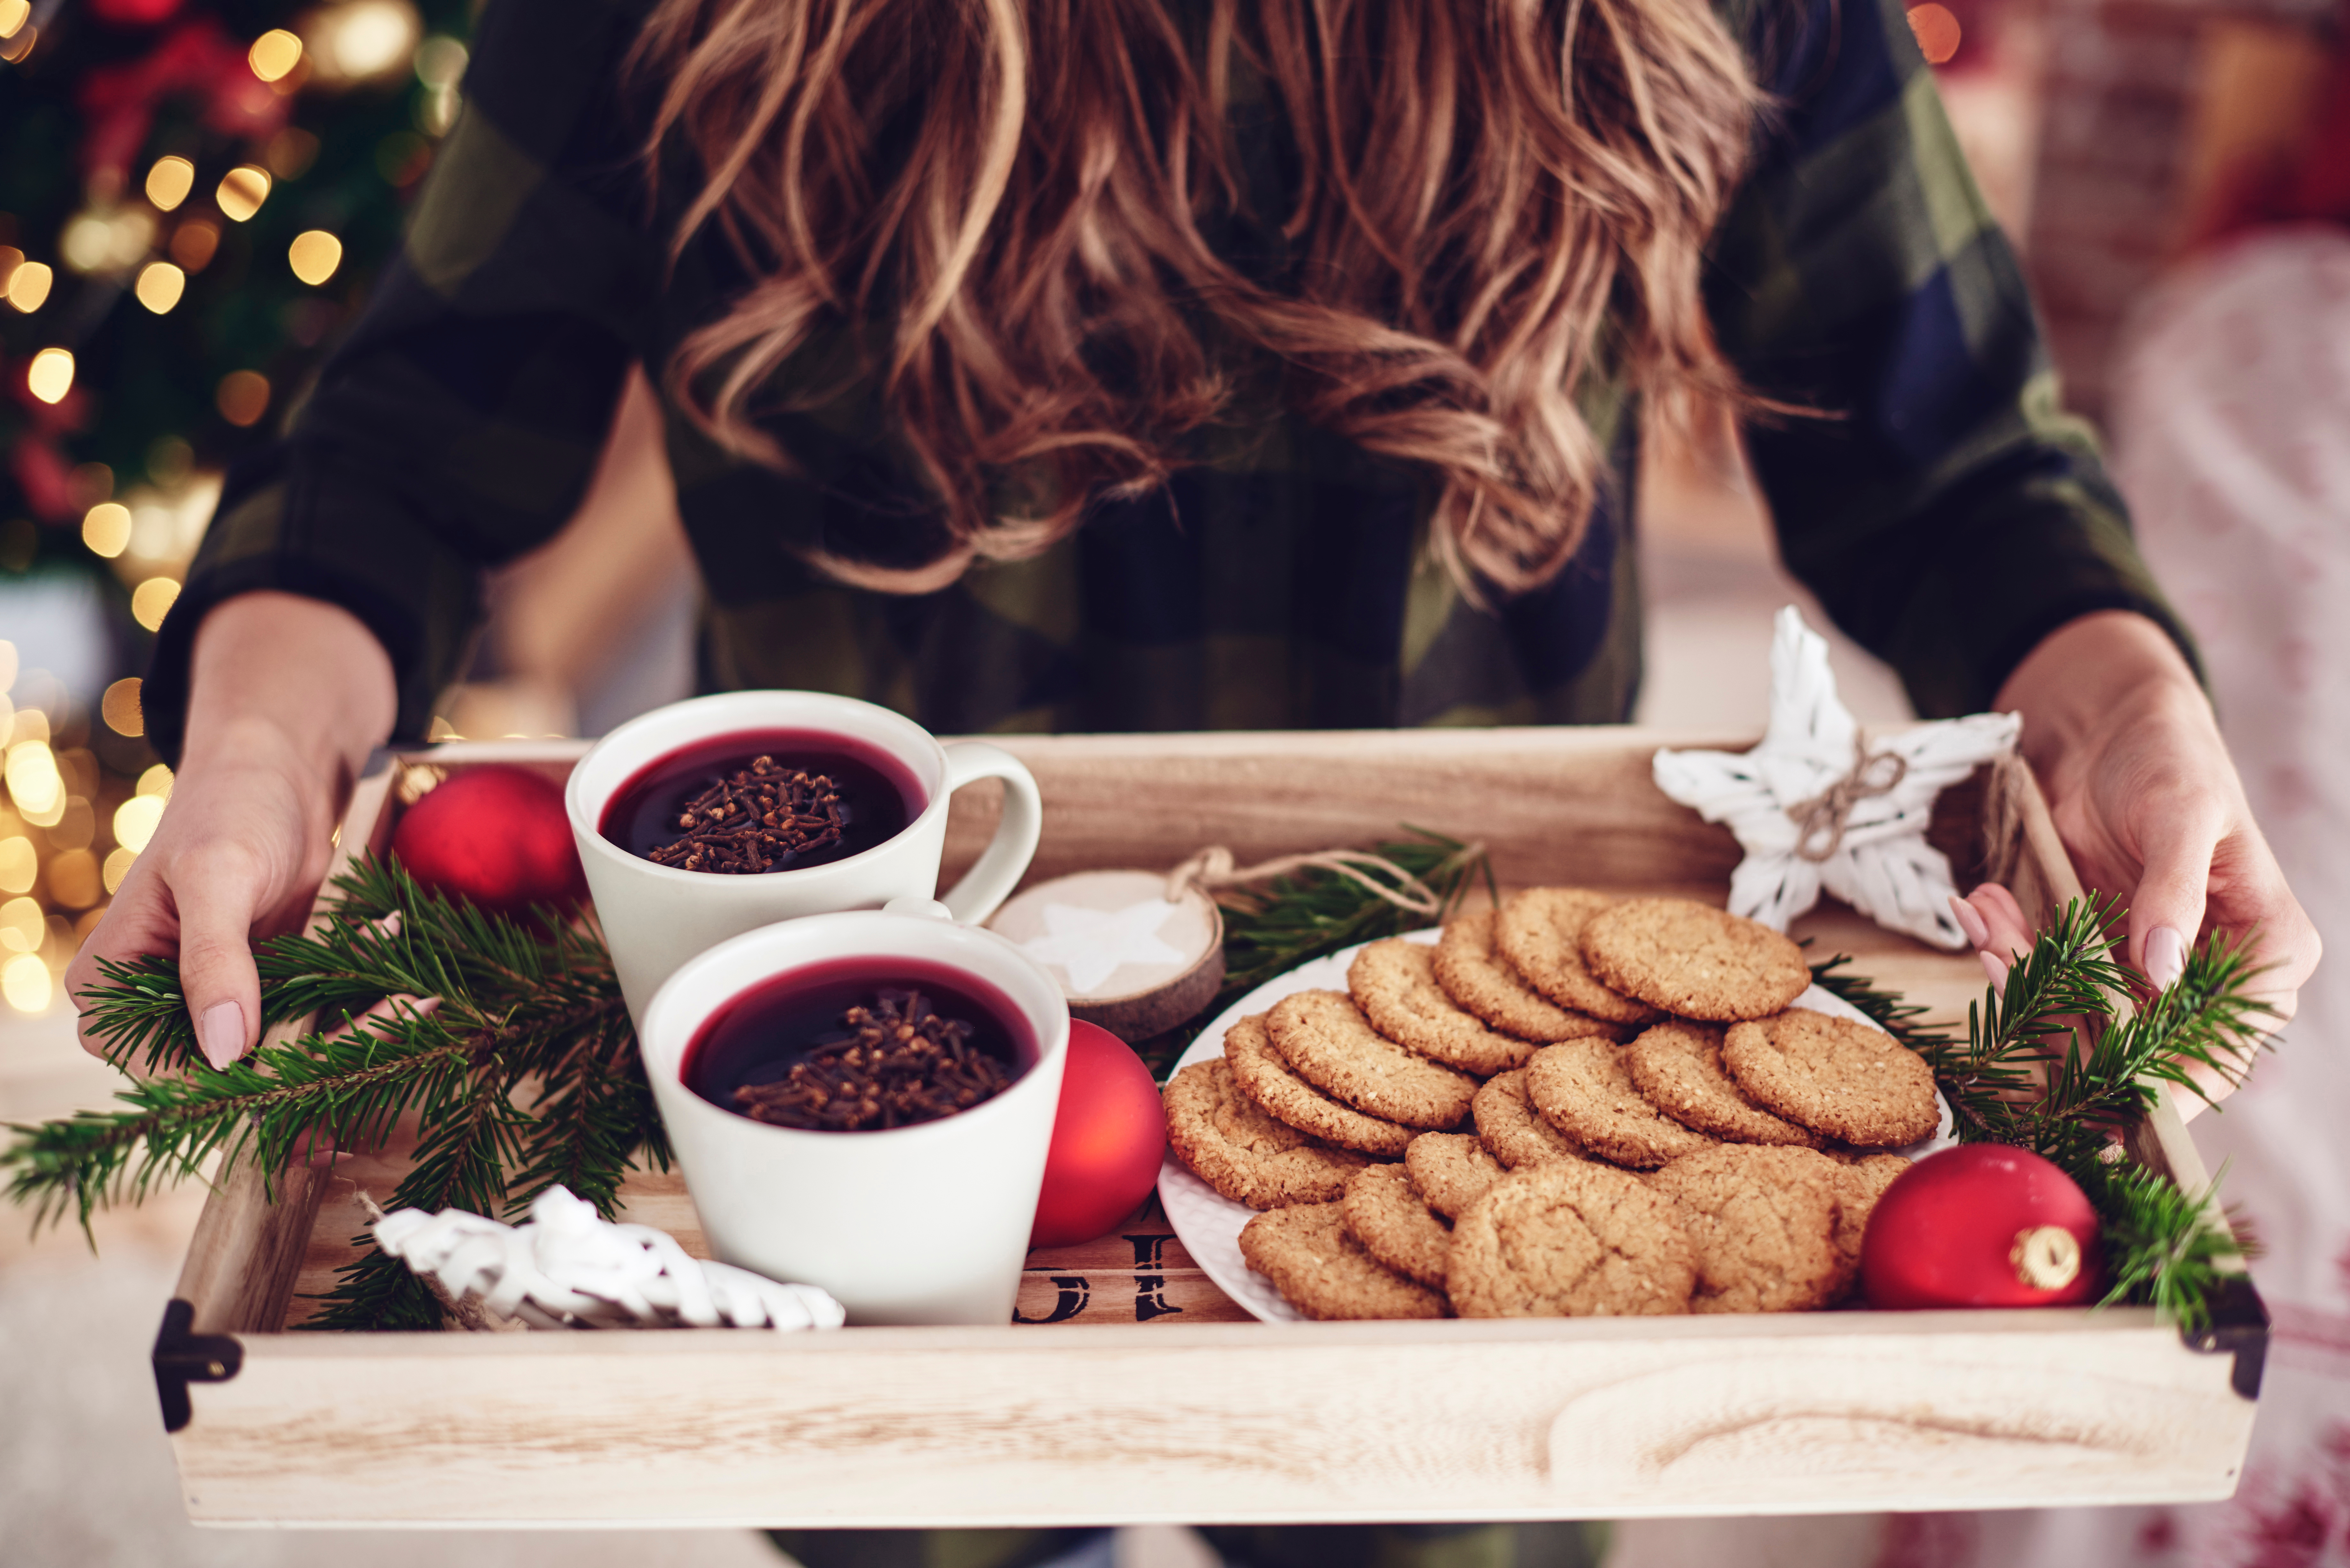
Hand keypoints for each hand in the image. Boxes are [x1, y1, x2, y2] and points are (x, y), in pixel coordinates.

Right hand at [66, 593, 396, 1070]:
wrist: (276, 770)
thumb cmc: (229, 808)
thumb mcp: (217, 878)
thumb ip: (213, 962)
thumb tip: (224, 1049)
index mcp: (109, 997)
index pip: (175, 1073)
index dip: (251, 1076)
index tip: (333, 1051)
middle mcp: (155, 1016)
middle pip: (238, 1072)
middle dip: (322, 1052)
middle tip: (404, 1010)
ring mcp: (216, 1006)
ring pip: (288, 1054)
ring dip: (357, 1026)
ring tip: (416, 991)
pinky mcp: (268, 992)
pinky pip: (317, 1021)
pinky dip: (363, 1000)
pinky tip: (396, 958)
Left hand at [1986, 611, 2319, 1098]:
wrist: (2114, 728)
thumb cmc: (2170, 759)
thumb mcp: (2183, 814)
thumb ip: (2175, 892)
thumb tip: (2165, 970)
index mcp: (2266, 952)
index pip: (2222, 1049)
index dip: (2162, 1084)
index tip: (2094, 1083)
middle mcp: (2210, 976)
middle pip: (2136, 1044)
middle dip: (2056, 1011)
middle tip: (1996, 950)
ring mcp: (2146, 969)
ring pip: (2076, 1016)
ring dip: (2017, 973)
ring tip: (1982, 915)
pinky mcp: (2093, 951)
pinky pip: (2045, 978)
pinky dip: (2005, 949)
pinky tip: (1980, 906)